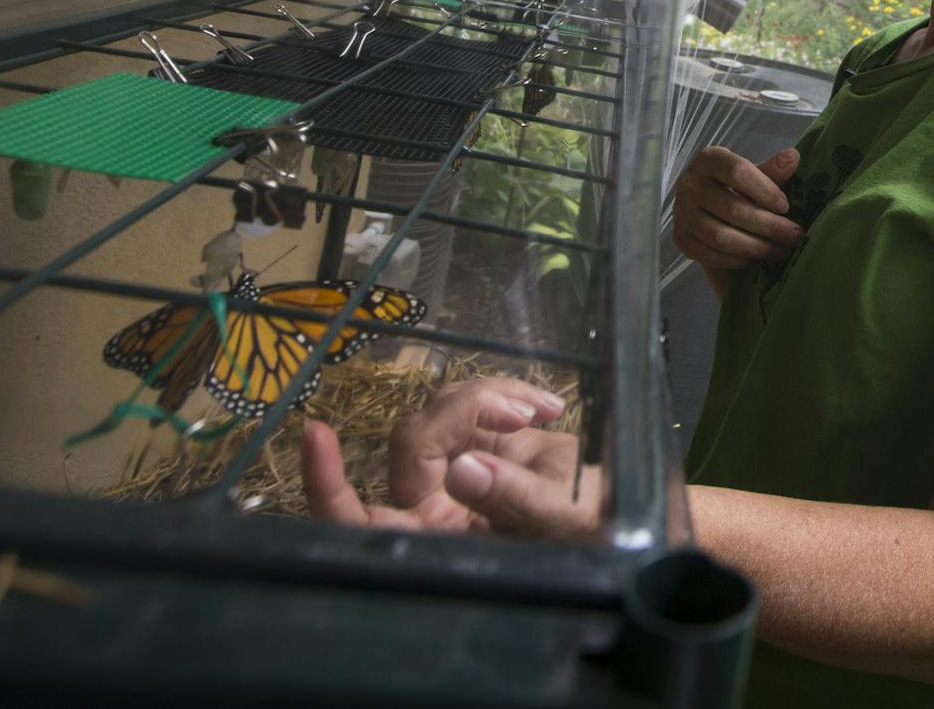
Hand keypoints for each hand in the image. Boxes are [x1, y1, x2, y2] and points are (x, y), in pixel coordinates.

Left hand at [301, 377, 595, 537]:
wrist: (616, 508)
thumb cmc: (594, 533)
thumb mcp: (565, 520)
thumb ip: (515, 498)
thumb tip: (461, 470)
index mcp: (440, 541)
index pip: (359, 524)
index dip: (327, 485)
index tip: (316, 432)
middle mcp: (434, 506)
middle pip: (412, 442)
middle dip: (464, 412)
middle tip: (524, 413)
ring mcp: (452, 469)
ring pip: (437, 412)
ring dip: (490, 398)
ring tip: (544, 410)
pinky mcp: (473, 439)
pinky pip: (466, 399)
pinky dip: (504, 392)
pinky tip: (544, 408)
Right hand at [672, 145, 803, 271]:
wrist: (705, 207)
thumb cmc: (734, 186)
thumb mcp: (752, 173)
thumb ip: (771, 169)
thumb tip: (792, 157)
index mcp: (709, 160)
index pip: (737, 171)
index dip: (764, 190)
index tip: (786, 206)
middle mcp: (689, 184)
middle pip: (732, 208)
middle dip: (769, 225)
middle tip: (794, 236)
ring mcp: (682, 213)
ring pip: (721, 236)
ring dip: (756, 247)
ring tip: (781, 251)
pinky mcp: (681, 239)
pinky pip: (711, 255)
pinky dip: (737, 260)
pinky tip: (757, 259)